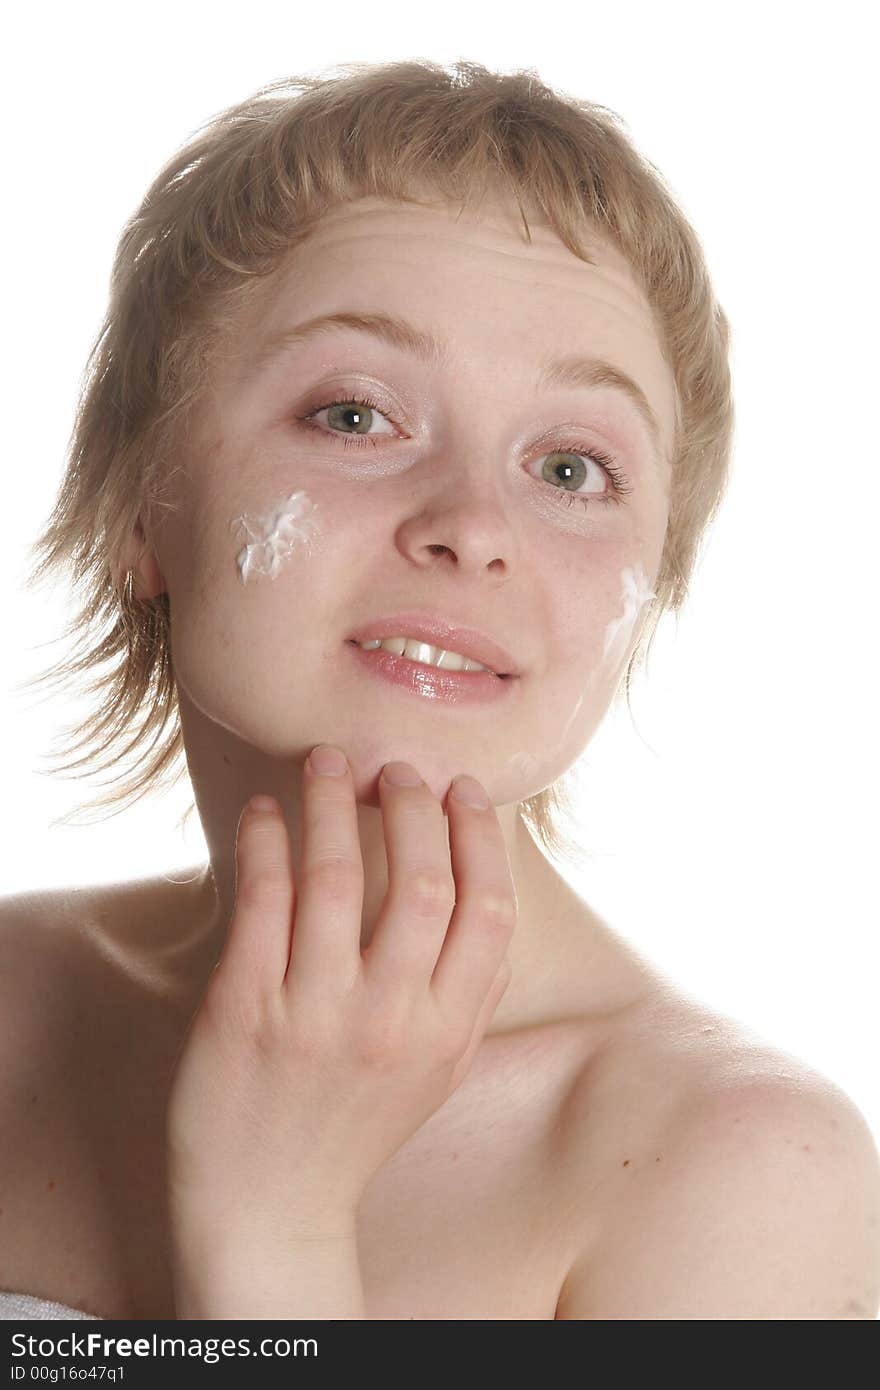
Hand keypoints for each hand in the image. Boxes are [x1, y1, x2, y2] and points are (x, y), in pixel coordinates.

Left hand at [165, 748, 516, 1255]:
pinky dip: (265, 840)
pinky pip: (261, 900)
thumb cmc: (355, 1128)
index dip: (478, 836)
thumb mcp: (437, 1074)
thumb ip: (472, 997)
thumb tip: (494, 908)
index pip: (488, 911)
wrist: (267, 1207)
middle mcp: (390, 1020)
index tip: (459, 788)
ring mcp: (313, 1013)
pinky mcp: (243, 1008)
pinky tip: (266, 810)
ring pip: (336, 876)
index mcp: (447, 1032)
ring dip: (332, 802)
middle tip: (394, 769)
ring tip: (326, 763)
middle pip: (422, 883)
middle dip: (412, 806)